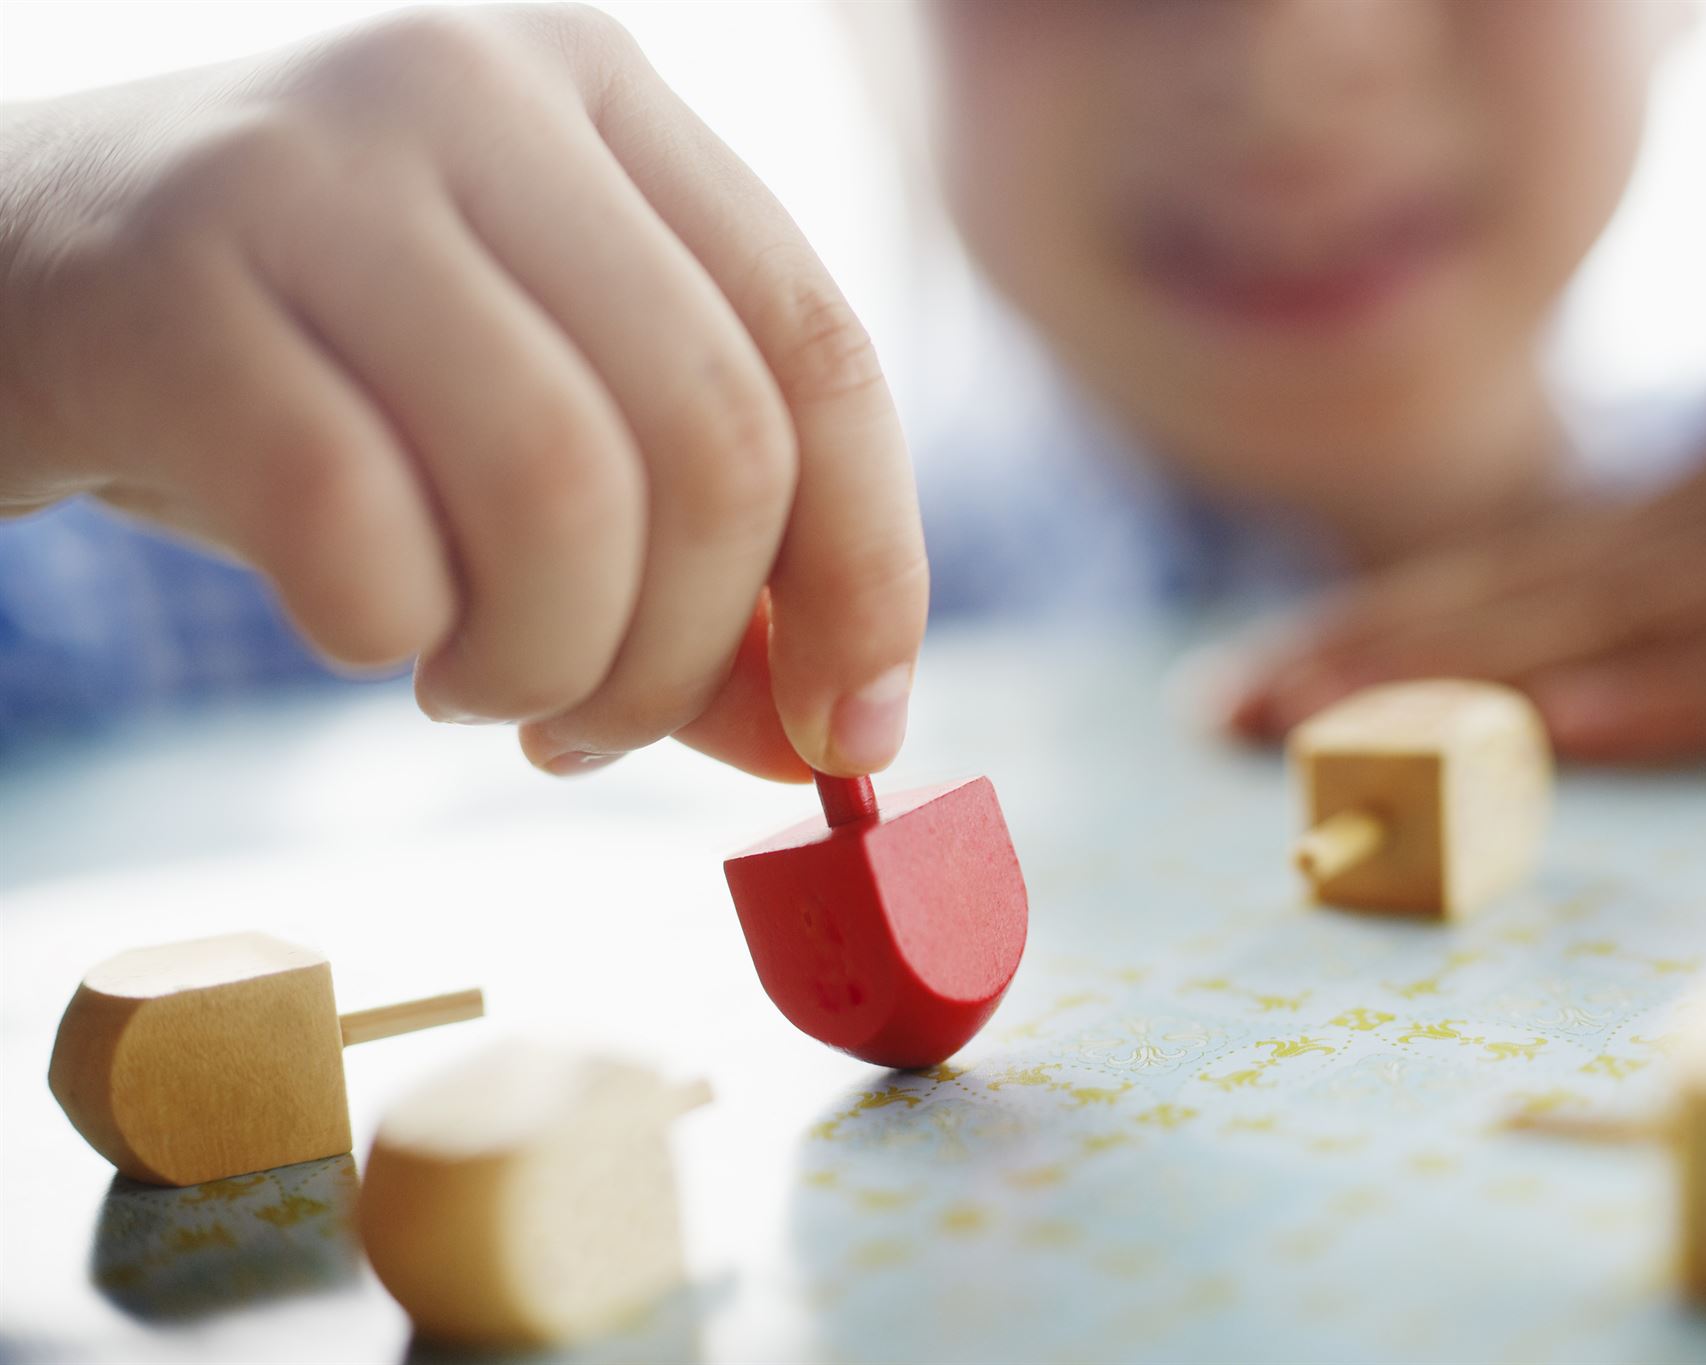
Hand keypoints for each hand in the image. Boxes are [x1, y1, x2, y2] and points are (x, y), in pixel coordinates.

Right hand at [0, 4, 926, 780]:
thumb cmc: (308, 372)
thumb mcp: (524, 432)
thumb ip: (694, 576)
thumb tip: (830, 748)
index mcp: (607, 101)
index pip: (821, 356)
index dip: (870, 577)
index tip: (849, 735)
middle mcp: (480, 89)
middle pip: (714, 438)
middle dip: (684, 653)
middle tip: (593, 731)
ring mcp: (318, 163)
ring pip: (561, 487)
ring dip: (544, 664)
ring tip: (476, 685)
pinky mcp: (166, 277)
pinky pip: (360, 531)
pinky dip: (388, 638)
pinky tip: (361, 629)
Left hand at [1217, 321, 1705, 760]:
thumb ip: (1680, 556)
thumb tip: (1537, 633)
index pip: (1510, 564)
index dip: (1370, 625)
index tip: (1245, 683)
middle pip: (1535, 593)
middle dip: (1373, 661)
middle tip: (1234, 715)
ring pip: (1637, 627)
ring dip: (1479, 686)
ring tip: (1338, 739)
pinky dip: (1687, 701)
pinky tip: (1577, 735)